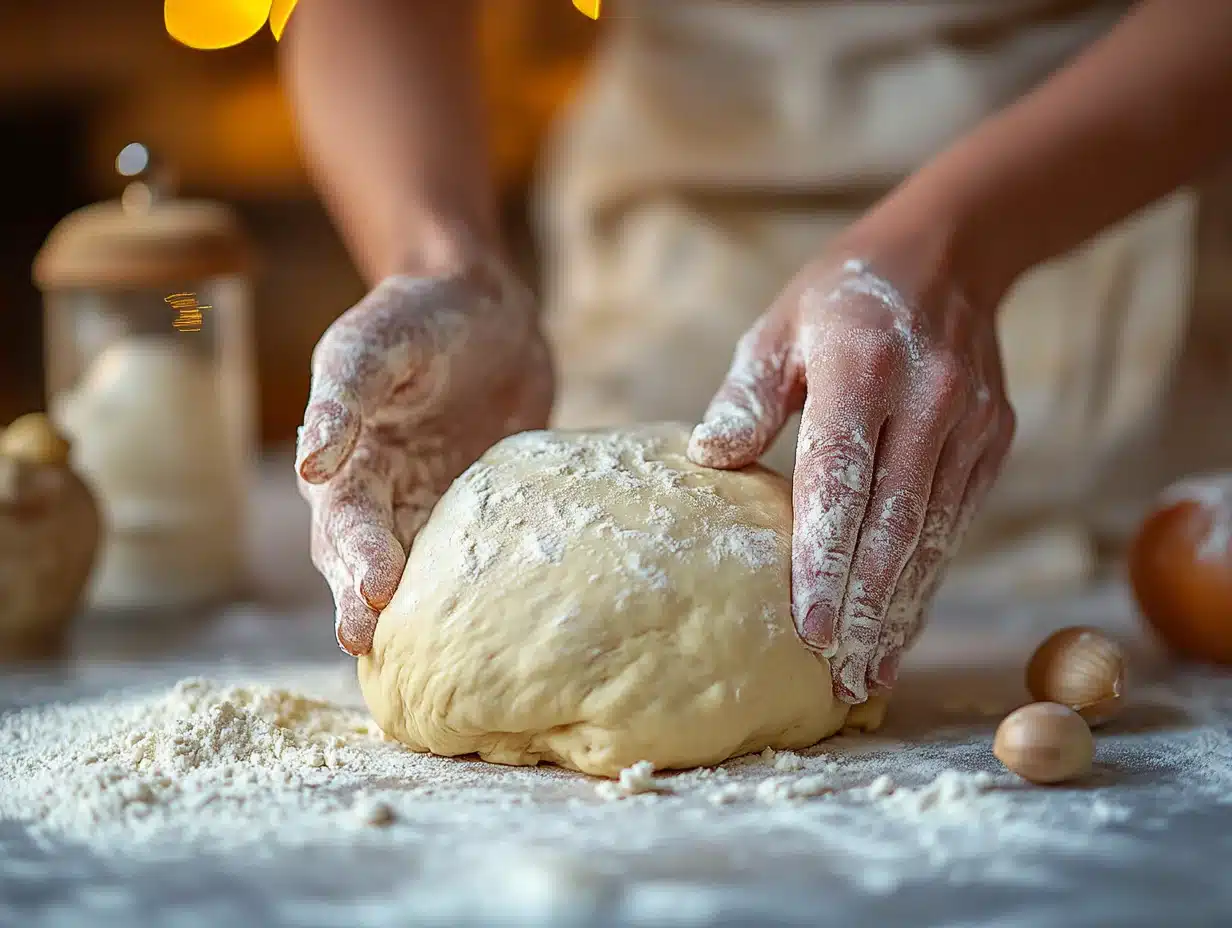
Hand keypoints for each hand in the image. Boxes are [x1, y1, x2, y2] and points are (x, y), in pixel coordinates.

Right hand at [296, 254, 552, 654]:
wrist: (486, 309)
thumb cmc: (417, 318)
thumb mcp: (372, 344)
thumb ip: (344, 398)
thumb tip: (311, 465)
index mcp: (348, 465)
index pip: (346, 525)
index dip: (357, 562)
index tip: (374, 598)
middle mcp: (385, 497)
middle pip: (371, 564)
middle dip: (372, 607)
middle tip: (381, 647)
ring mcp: (433, 507)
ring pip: (421, 573)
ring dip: (422, 610)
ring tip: (434, 653)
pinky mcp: (481, 512)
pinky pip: (477, 556)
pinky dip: (481, 586)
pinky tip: (503, 617)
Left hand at [688, 234, 1014, 703]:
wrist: (949, 255)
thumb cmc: (840, 298)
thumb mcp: (779, 328)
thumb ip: (746, 397)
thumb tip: (710, 458)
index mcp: (865, 370)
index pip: (842, 479)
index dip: (826, 557)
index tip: (809, 626)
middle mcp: (929, 402)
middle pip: (895, 524)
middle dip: (867, 609)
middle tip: (841, 678)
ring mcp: (971, 425)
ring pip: (933, 536)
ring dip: (901, 611)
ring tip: (870, 675)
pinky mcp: (992, 442)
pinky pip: (955, 524)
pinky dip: (927, 578)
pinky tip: (902, 625)